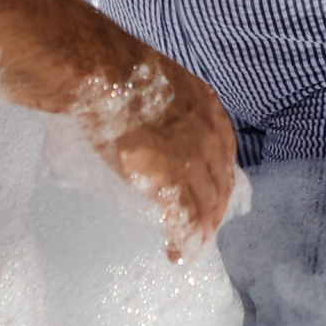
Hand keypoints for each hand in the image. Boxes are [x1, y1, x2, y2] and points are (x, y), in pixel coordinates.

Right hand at [76, 48, 238, 257]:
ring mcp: (193, 161)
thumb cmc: (115, 73)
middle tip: (202, 228)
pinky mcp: (171, 182)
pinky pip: (185, 219)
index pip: (223, 153)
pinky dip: (184, 240)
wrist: (101, 75)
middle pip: (220, 183)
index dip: (217, 177)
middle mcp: (209, 136)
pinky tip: (177, 252)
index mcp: (208, 109)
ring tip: (190, 246)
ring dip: (200, 230)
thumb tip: (145, 118)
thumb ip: (162, 106)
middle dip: (213, 209)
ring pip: (206, 206)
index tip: (210, 192)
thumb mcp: (156, 84)